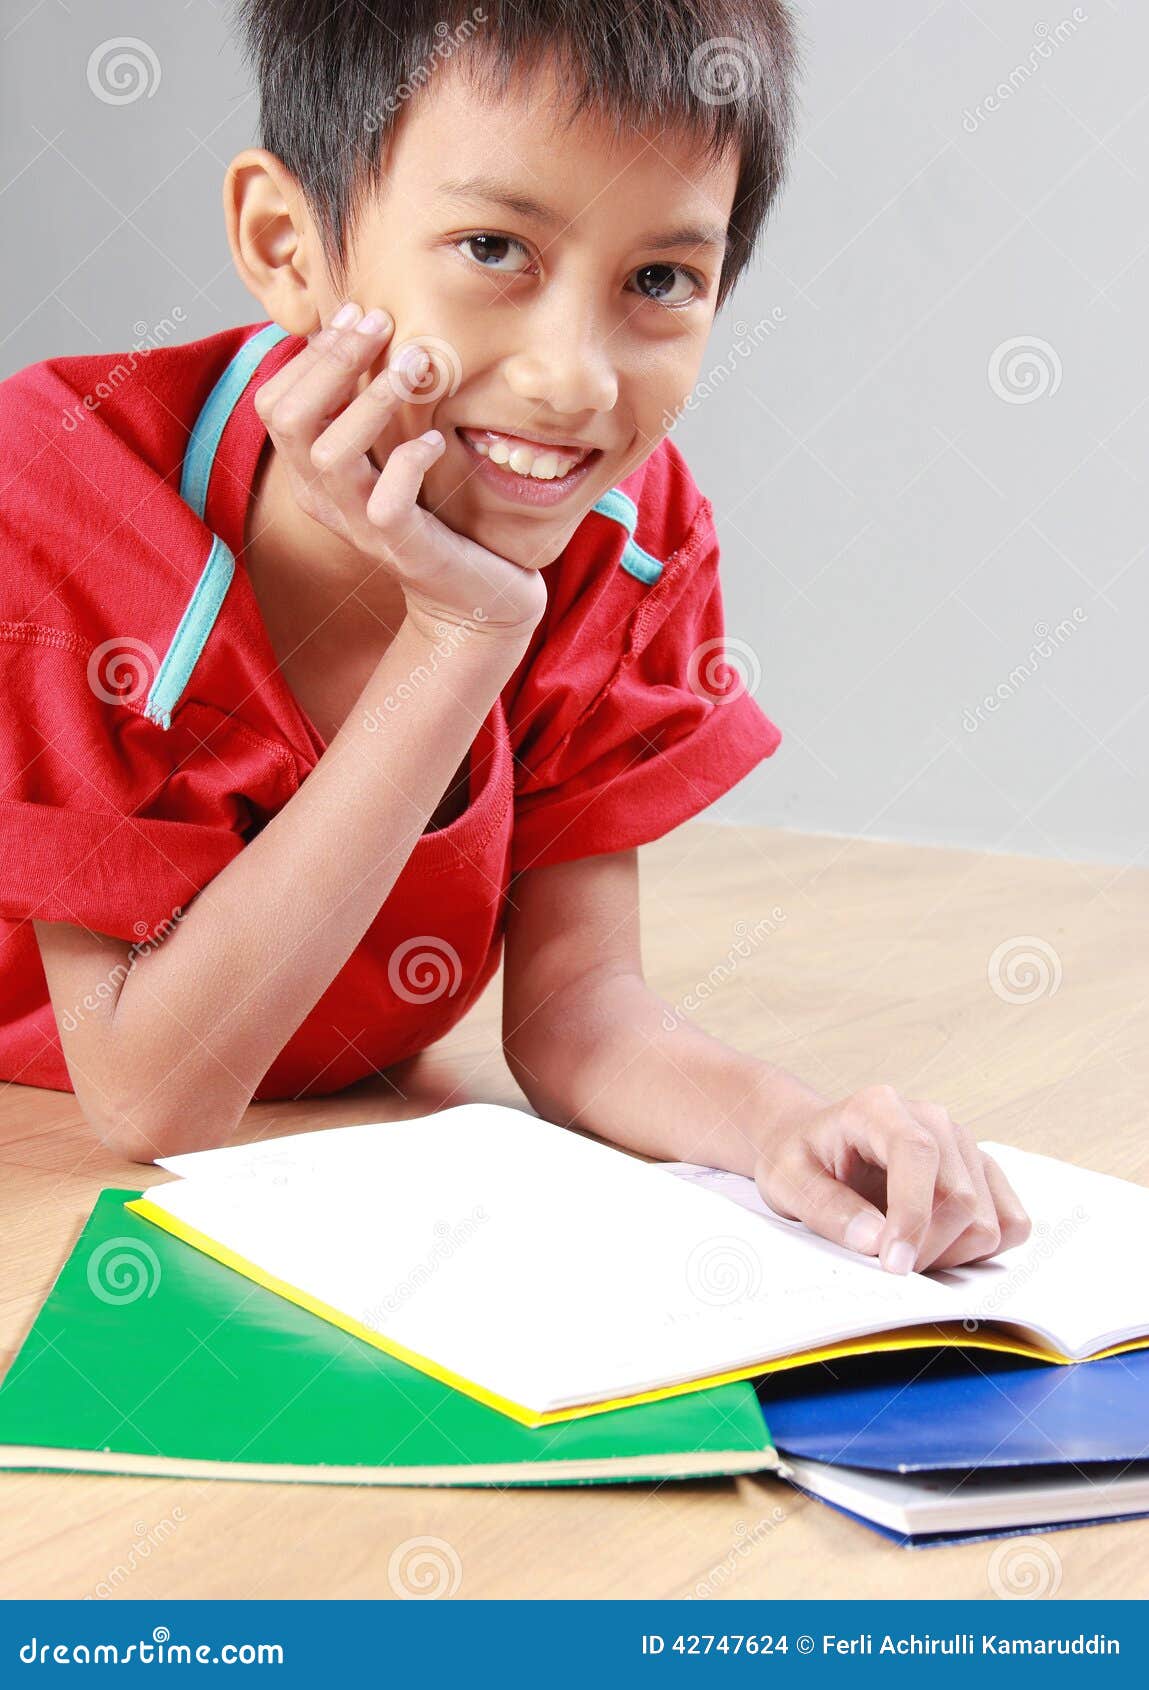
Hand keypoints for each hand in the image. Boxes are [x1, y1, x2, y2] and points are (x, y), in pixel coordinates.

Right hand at [253, 301, 547, 645]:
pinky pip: (388, 499)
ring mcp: (356, 524)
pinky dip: (411, 460)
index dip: (312, 353)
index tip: (358, 314)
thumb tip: (360, 324)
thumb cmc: (430, 513)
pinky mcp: (398, 545)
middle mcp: (321, 498)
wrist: (464, 595)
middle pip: (288, 418)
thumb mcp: (387, 455)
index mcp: (309, 473)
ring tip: (416, 366)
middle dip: (334, 360)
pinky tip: (436, 442)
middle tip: (382, 322)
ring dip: (374, 399)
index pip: (275, 402)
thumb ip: (365, 407)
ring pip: (331, 454)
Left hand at [752, 1084, 1030, 1273]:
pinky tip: (937, 1247)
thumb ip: (826, 1207)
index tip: (893, 1264)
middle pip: (960, 1199)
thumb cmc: (800, 1160)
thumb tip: (876, 1241)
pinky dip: (979, 1250)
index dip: (912, 1214)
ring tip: (904, 1252)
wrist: (814, 1147)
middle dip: (925, 1249)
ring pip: (989, 1221)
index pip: (917, 1154)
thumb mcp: (787, 1181)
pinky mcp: (983, 1174)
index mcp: (880, 1108)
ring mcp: (964, 1146)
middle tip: (884, 1266)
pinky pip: (1011, 1224)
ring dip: (950, 1255)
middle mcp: (933, 1120)